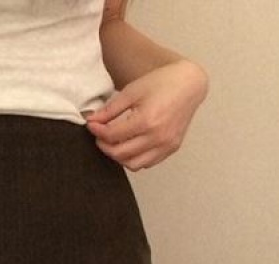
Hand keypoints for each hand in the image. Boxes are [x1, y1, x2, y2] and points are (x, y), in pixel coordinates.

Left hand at [85, 59, 208, 170]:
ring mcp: (166, 145)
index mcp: (147, 120)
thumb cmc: (162, 83)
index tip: (92, 125)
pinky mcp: (171, 149)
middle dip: (104, 145)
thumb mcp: (131, 91)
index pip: (112, 136)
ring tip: (114, 142)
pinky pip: (147, 163)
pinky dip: (134, 159)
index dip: (97, 131)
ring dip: (118, 156)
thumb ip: (110, 109)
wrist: (189, 84)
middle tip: (100, 135)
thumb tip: (92, 121)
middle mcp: (158, 137)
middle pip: (119, 153)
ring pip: (132, 164)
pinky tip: (130, 145)